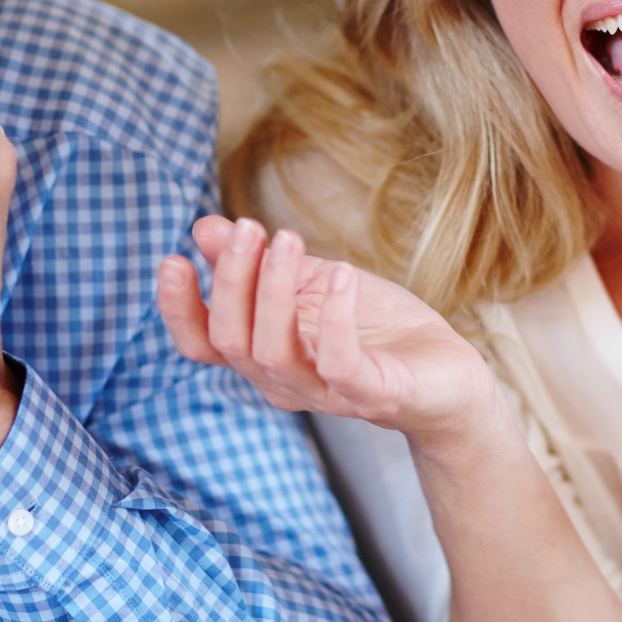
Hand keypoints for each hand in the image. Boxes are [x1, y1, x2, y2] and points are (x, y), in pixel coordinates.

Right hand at [156, 217, 497, 458]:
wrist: (447, 374)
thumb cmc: (375, 329)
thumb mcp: (312, 283)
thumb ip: (262, 262)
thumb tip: (205, 226)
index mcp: (263, 354)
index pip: (201, 343)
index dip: (178, 308)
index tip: (174, 260)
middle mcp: (284, 380)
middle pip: (230, 342)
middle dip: (230, 281)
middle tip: (245, 226)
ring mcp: (326, 392)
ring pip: (272, 354)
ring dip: (273, 292)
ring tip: (287, 238)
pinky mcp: (373, 394)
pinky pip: (340, 366)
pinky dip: (334, 320)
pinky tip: (339, 275)